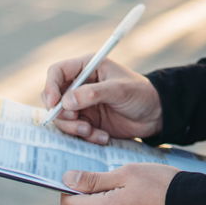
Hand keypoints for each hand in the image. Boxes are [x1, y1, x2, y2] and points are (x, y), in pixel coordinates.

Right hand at [42, 57, 162, 143]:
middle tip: (77, 122)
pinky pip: (74, 131)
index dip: (50, 86)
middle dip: (60, 113)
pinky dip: (84, 136)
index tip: (53, 103)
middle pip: (53, 97)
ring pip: (61, 117)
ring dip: (73, 128)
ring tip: (90, 132)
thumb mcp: (120, 90)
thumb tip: (66, 101)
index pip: (57, 72)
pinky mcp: (87, 121)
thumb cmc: (141, 94)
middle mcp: (80, 85)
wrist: (156, 115)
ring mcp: (82, 104)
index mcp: (87, 67)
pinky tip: (102, 137)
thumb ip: (93, 93)